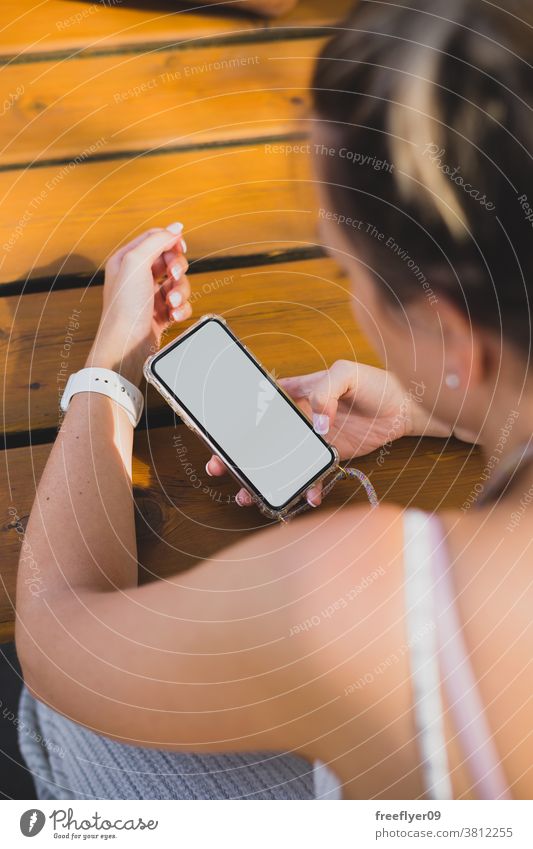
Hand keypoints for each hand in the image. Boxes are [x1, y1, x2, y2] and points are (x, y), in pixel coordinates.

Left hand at [85, 225, 190, 384]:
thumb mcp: (136, 263)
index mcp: (126, 260)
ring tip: (173, 302)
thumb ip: (156, 241)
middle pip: (170, 260)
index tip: (180, 248)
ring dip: (181, 292)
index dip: (170, 241)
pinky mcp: (160, 314)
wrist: (126, 346)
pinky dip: (181, 309)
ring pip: (178, 283)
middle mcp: (137, 277)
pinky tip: (174, 315)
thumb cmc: (125, 307)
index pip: (154, 240)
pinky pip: (180, 304)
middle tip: (175, 276)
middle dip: (178, 269)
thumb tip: (176, 227)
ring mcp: (149, 296)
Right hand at [206, 360, 451, 507]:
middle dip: (237, 455)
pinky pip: (314, 477)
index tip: (217, 432)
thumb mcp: (347, 373)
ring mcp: (314, 440)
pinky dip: (308, 489)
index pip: (260, 404)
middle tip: (218, 468)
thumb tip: (314, 423)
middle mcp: (301, 418)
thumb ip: (325, 391)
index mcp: (297, 393)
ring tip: (246, 495)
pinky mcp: (332, 457)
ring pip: (281, 463)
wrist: (409, 408)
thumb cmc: (376, 382)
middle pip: (262, 439)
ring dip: (264, 479)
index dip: (237, 418)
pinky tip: (307, 497)